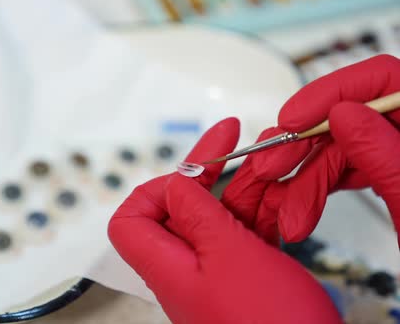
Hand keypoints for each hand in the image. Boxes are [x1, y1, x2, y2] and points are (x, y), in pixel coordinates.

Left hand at [108, 118, 340, 323]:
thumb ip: (198, 215)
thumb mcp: (230, 256)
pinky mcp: (246, 276)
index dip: (154, 189)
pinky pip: (246, 233)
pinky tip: (284, 198)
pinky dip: (263, 212)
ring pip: (219, 215)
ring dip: (245, 188)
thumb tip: (175, 186)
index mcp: (167, 265)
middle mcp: (186, 268)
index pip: (130, 220)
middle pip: (181, 207)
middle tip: (230, 138)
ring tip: (273, 163)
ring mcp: (217, 271)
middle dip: (207, 172)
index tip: (189, 169)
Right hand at [222, 54, 399, 244]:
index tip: (294, 120)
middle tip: (272, 168)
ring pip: (342, 149)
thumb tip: (346, 113)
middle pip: (352, 118)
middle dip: (305, 149)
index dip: (333, 92)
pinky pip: (347, 170)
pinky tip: (302, 209)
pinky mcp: (391, 174)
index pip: (386, 78)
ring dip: (305, 182)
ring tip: (290, 215)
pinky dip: (318, 189)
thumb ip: (387, 155)